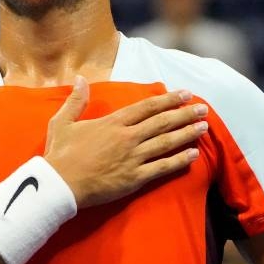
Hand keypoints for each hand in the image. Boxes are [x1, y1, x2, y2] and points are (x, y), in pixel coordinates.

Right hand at [44, 78, 207, 207]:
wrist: (59, 185)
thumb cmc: (60, 154)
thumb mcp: (63, 122)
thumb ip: (76, 100)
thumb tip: (81, 78)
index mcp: (112, 123)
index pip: (147, 107)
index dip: (168, 99)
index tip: (185, 94)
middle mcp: (127, 137)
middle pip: (162, 122)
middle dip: (185, 114)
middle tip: (203, 109)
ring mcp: (133, 158)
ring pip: (166, 142)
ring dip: (187, 133)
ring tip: (203, 127)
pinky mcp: (134, 178)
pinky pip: (162, 167)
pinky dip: (179, 160)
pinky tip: (193, 154)